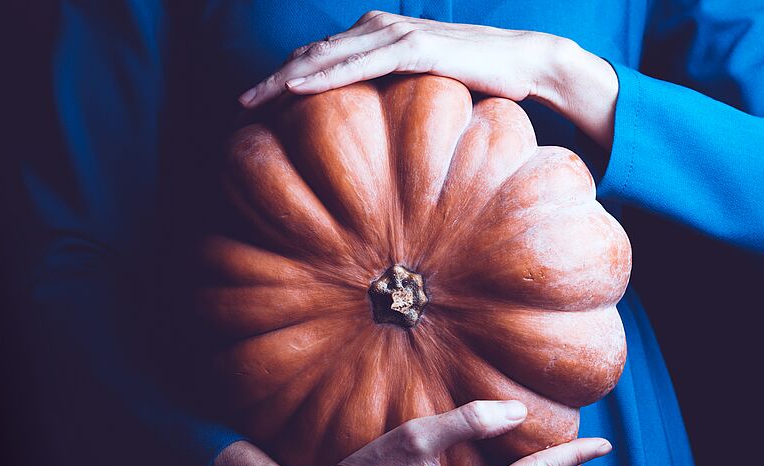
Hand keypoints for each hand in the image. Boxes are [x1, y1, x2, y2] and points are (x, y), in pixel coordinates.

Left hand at [238, 10, 618, 149]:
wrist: (523, 64)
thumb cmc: (473, 81)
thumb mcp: (421, 92)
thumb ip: (392, 100)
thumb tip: (371, 138)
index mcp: (376, 38)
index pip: (320, 57)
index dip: (284, 78)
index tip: (256, 105)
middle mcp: (378, 29)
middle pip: (312, 54)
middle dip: (272, 79)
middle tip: (241, 105)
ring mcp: (395, 35)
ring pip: (327, 55)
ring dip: (285, 77)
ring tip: (252, 100)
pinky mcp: (414, 47)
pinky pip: (360, 62)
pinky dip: (324, 74)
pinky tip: (296, 89)